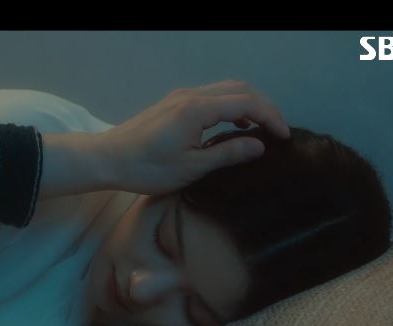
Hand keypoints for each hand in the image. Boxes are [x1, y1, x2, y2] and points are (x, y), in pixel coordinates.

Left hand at [39, 80, 289, 199]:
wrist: (107, 159)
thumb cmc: (146, 169)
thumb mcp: (191, 168)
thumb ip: (227, 154)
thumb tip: (259, 146)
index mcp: (197, 109)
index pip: (247, 103)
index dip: (271, 117)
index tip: (284, 137)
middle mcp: (191, 96)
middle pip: (239, 89)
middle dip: (263, 106)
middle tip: (277, 130)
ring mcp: (180, 97)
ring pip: (224, 90)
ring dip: (246, 105)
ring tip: (259, 129)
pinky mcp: (172, 104)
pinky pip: (210, 97)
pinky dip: (228, 107)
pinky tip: (231, 127)